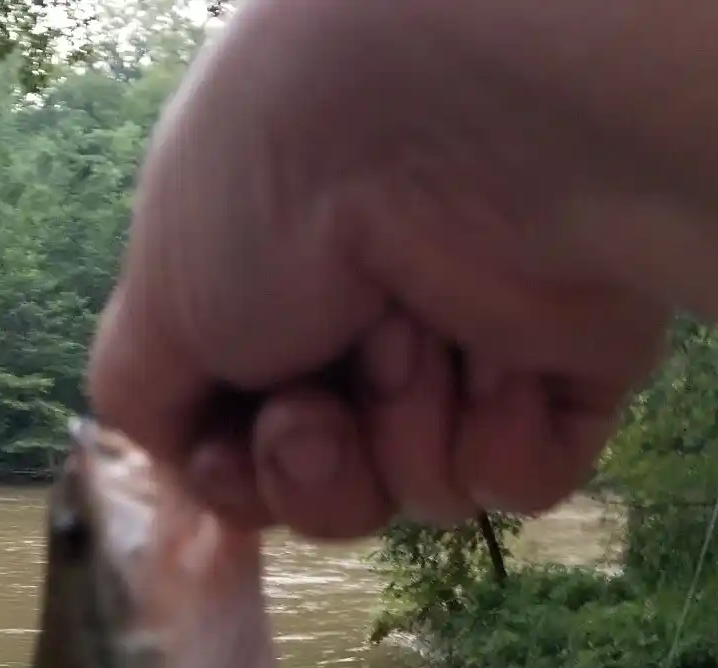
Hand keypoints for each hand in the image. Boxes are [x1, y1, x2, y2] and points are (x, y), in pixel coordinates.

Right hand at [86, 0, 667, 539]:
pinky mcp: (570, 375)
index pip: (250, 452)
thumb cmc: (274, 189)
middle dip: (310, 467)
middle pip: (331, 493)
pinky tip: (498, 366)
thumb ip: (147, 399)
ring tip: (413, 339)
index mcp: (279, 302)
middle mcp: (371, 328)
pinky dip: (498, 444)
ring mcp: (473, 353)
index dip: (236, 474)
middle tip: (319, 403)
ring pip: (421, 497)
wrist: (444, 119)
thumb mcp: (156, 302)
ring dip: (400, 434)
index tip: (231, 441)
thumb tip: (189, 460)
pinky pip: (518, 485)